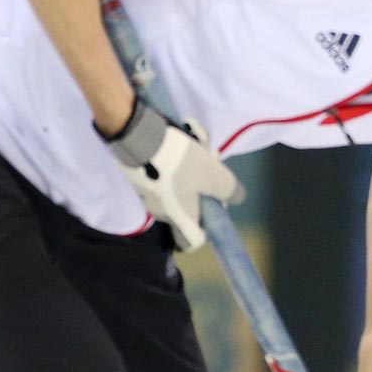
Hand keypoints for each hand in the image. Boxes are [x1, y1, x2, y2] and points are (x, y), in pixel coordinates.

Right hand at [97, 99, 244, 251]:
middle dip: (205, 182)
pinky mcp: (139, 172)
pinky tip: (184, 129)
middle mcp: (161, 210)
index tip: (214, 207)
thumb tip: (237, 198)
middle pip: (190, 205)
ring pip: (179, 181)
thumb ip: (230, 191)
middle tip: (211, 158)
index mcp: (179, 217)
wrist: (134, 134)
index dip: (206, 230)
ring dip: (193, 160)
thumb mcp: (215, 175)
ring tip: (196, 136)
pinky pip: (164, 167)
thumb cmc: (178, 162)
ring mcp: (148, 191)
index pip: (192, 242)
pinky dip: (176, 152)